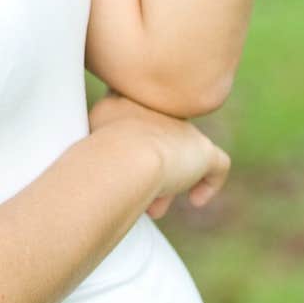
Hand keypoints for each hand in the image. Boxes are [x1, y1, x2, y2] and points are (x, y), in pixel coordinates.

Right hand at [88, 91, 230, 220]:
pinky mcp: (204, 151)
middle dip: (148, 165)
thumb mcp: (86, 131)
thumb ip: (100, 131)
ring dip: (169, 179)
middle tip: (136, 189)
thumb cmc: (96, 149)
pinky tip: (195, 200)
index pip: (136, 114)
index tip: (118, 162)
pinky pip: (217, 165)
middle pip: (158, 137)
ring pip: (181, 153)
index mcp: (130, 96)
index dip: (129, 143)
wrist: (122, 157)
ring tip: (154, 206)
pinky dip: (208, 184)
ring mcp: (184, 129)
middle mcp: (160, 107)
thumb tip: (102, 150)